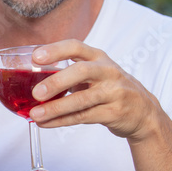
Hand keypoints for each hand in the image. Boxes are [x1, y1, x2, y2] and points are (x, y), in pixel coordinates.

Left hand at [29, 41, 161, 141]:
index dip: (56, 50)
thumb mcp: (94, 73)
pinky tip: (46, 123)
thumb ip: (68, 72)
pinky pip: (83, 117)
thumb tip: (29, 80)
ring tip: (35, 114)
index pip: (76, 47)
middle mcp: (107, 71)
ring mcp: (113, 92)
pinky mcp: (114, 113)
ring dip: (56, 108)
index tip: (36, 57)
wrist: (143, 111)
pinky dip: (62, 121)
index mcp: (98, 57)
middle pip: (82, 72)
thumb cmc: (109, 88)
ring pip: (82, 100)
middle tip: (37, 93)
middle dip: (57, 82)